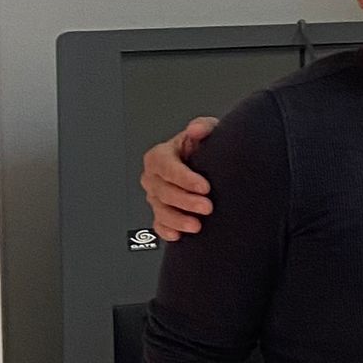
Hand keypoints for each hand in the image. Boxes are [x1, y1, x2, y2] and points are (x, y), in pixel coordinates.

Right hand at [141, 117, 217, 239]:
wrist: (209, 163)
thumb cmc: (204, 146)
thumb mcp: (207, 130)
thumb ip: (203, 127)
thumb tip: (196, 129)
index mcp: (160, 156)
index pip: (167, 167)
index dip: (184, 178)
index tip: (204, 186)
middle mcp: (154, 177)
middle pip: (163, 191)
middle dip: (185, 201)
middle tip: (207, 206)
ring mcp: (156, 196)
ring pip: (160, 210)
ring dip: (177, 219)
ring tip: (197, 225)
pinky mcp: (161, 212)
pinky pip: (158, 224)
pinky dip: (166, 231)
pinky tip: (178, 235)